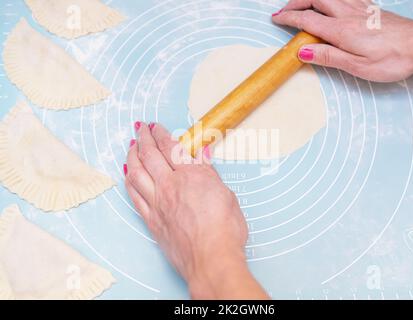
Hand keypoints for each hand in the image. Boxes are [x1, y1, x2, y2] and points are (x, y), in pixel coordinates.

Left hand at [124, 122, 267, 299]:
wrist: (211, 258)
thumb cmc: (224, 230)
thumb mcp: (225, 194)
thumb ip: (209, 173)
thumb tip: (202, 154)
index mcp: (191, 175)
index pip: (171, 147)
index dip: (160, 133)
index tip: (155, 126)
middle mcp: (170, 185)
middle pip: (150, 155)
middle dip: (143, 138)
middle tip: (140, 128)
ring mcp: (157, 202)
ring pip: (136, 172)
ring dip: (131, 156)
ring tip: (130, 146)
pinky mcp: (151, 219)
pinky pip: (134, 195)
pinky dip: (128, 181)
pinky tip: (127, 174)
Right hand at [272, 0, 412, 81]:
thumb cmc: (392, 59)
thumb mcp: (357, 66)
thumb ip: (328, 57)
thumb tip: (302, 52)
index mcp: (341, 30)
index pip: (307, 20)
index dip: (289, 19)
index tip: (276, 19)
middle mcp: (348, 14)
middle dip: (296, 3)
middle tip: (284, 11)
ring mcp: (359, 8)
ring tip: (300, 6)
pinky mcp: (369, 8)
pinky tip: (328, 3)